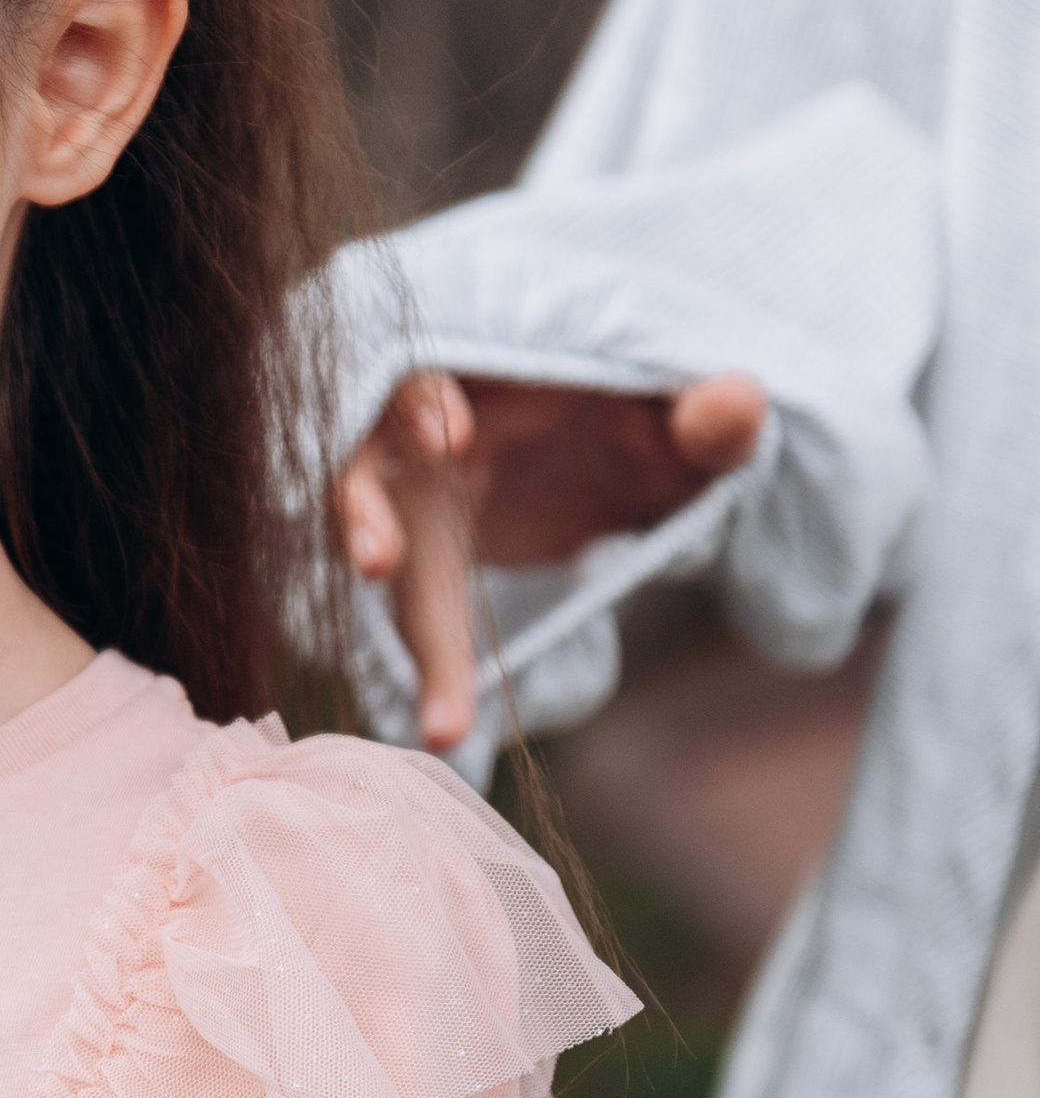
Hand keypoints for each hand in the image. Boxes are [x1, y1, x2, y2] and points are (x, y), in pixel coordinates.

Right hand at [339, 371, 768, 751]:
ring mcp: (421, 501)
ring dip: (408, 624)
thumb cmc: (644, 420)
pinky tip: (448, 729)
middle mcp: (426, 434)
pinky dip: (436, 666)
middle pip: (365, 463)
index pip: (422, 368)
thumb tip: (735, 406)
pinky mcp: (427, 555)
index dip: (419, 399)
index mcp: (480, 375)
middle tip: (378, 560)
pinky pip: (420, 609)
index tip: (446, 435)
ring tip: (439, 716)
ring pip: (386, 552)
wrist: (629, 459)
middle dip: (362, 509)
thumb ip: (710, 415)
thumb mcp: (684, 421)